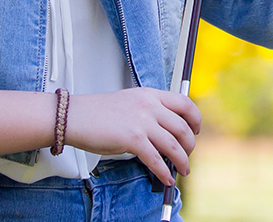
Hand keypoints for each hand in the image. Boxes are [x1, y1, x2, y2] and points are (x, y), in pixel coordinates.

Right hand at [65, 88, 201, 185]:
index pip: (184, 102)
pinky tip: (166, 178)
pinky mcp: (132, 139)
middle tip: (187, 154)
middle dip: (190, 145)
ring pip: (174, 145)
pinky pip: (156, 159)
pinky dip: (164, 171)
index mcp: (150, 94)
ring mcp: (142, 121)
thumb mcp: (130, 103)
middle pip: (183, 127)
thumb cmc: (99, 113)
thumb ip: (149, 112)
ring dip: (182, 161)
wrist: (76, 117)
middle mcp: (149, 105)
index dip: (195, 119)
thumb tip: (166, 134)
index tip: (196, 130)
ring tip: (182, 170)